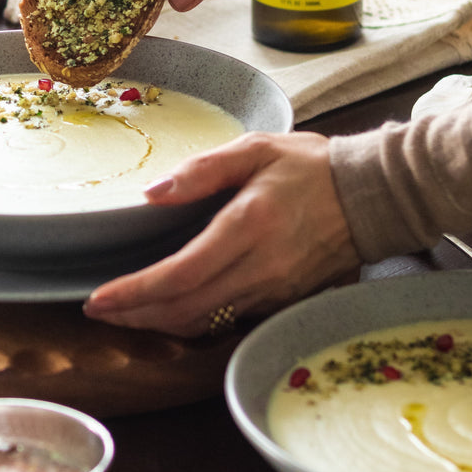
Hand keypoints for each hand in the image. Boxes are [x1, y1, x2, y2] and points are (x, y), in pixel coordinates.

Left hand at [81, 131, 360, 337]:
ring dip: (159, 322)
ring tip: (123, 311)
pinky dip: (192, 318)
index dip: (135, 292)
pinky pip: (228, 318)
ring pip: (206, 322)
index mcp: (249, 225)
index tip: (98, 299)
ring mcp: (275, 290)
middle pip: (186, 309)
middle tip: (98, 310)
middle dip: (135, 316)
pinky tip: (170, 306)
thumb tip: (152, 193)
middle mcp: (261, 267)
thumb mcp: (254, 149)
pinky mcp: (284, 299)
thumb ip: (201, 171)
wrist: (374, 195)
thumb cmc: (311, 165)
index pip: (182, 274)